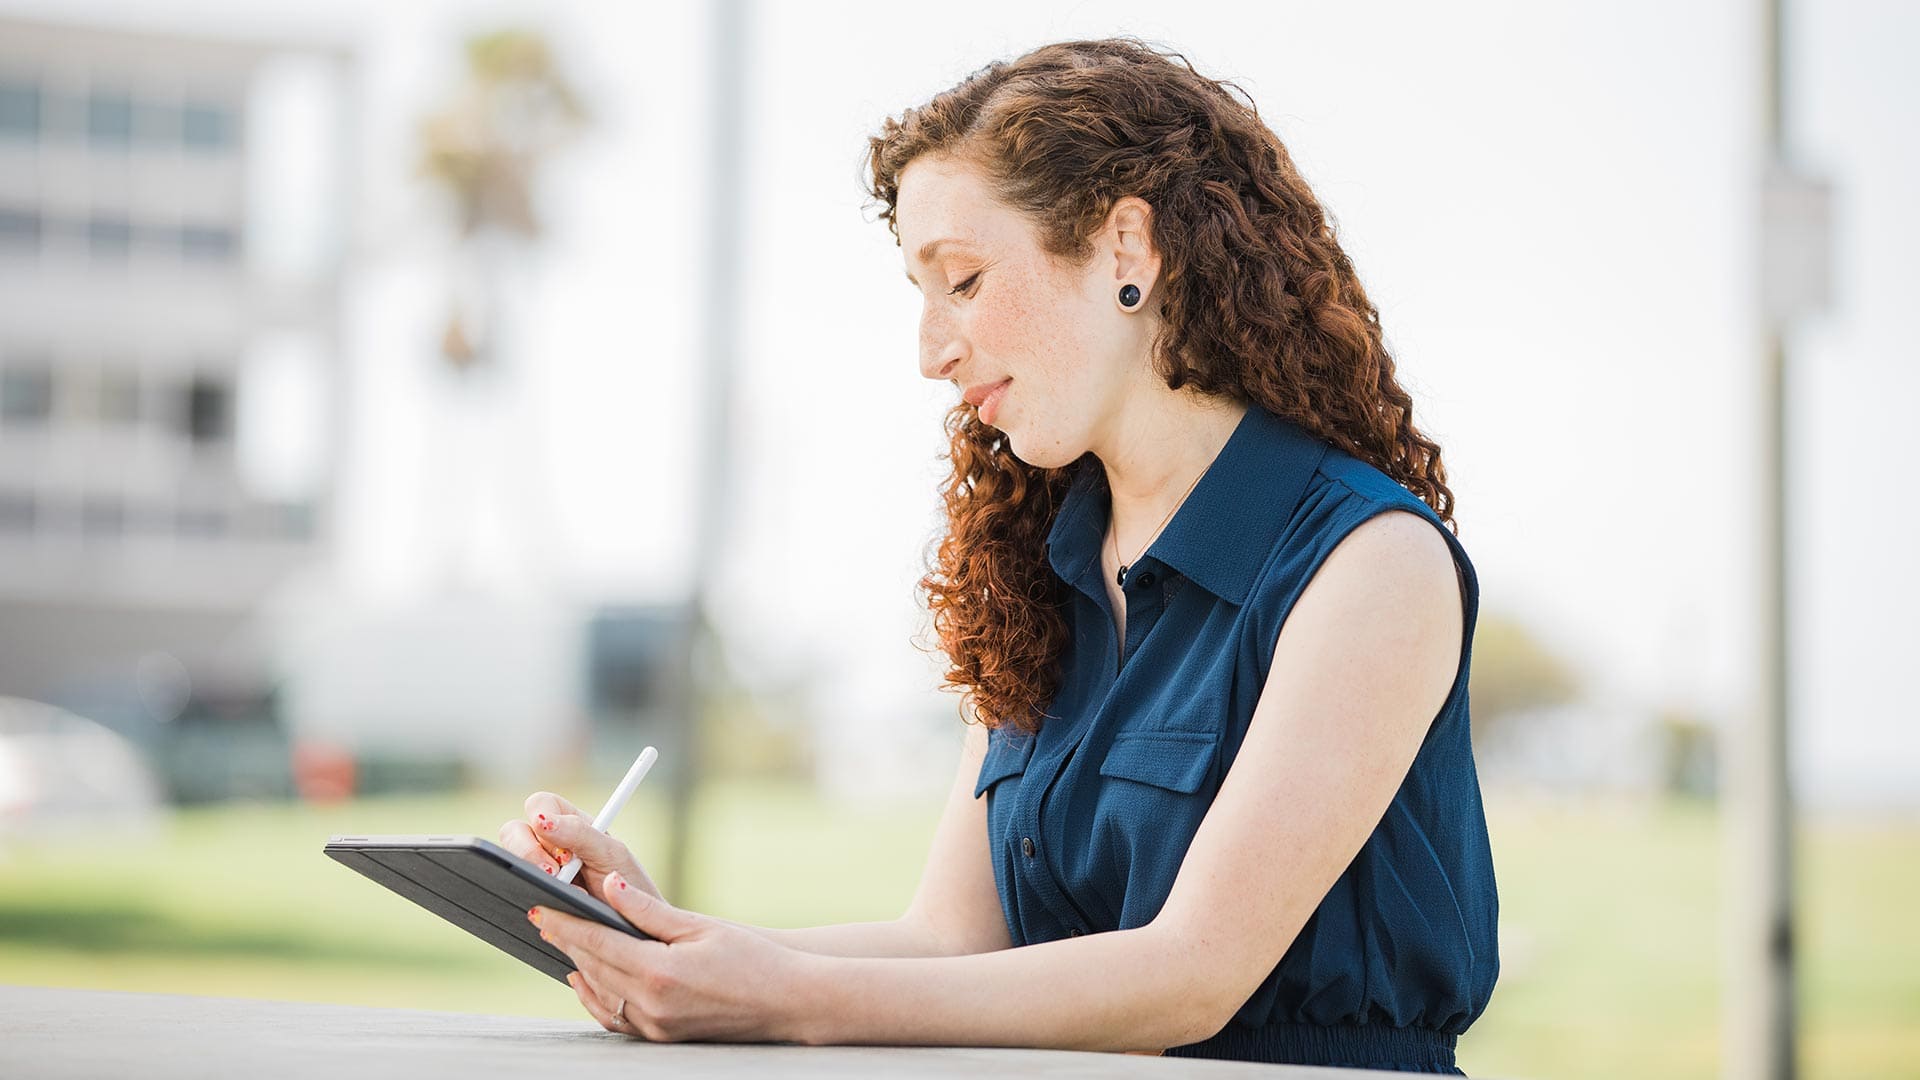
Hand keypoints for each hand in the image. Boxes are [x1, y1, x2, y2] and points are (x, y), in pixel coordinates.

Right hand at [498, 791, 662, 902]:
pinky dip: (527, 897)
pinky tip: (548, 908)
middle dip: (529, 853)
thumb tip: (542, 821)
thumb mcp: (611, 854)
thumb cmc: (626, 884)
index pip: (539, 804)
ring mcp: (536, 869)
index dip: (541, 819)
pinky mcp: (530, 895)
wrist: (632, 926)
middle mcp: (549, 843)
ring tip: (563, 892)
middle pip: (513, 831)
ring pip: (509, 860)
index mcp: (570, 823)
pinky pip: (511, 890)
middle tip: (554, 874)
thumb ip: (580, 832)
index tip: (563, 851)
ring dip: (531, 875)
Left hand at [529, 871, 814, 1042]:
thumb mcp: (701, 926)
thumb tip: (610, 888)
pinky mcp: (662, 1037)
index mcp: (659, 973)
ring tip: (562, 943)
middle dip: (565, 942)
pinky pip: (616, 1017)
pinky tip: (588, 979)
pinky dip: (596, 996)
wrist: (788, 1003)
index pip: (596, 944)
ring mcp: (655, 1027)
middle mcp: (651, 1006)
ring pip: (600, 995)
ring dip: (578, 967)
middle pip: (592, 968)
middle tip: (542, 917)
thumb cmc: (753, 959)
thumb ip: (649, 910)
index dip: (565, 924)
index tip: (540, 907)